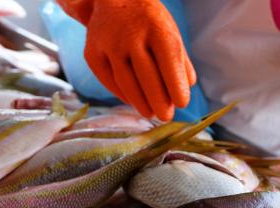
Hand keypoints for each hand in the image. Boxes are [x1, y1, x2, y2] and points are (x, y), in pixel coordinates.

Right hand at [57, 0, 195, 120]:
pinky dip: (122, 94)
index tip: (182, 104)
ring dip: (140, 102)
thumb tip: (188, 86)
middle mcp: (130, 35)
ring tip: (151, 114)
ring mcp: (108, 44)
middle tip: (166, 116)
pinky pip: (108, 80)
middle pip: (147, 76)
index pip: (168, 62)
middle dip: (159, 100)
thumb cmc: (148, 19)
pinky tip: (133, 102)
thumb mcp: (169, 30)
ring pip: (126, 82)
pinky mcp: (92, 53)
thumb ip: (179, 59)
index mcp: (156, 27)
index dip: (175, 85)